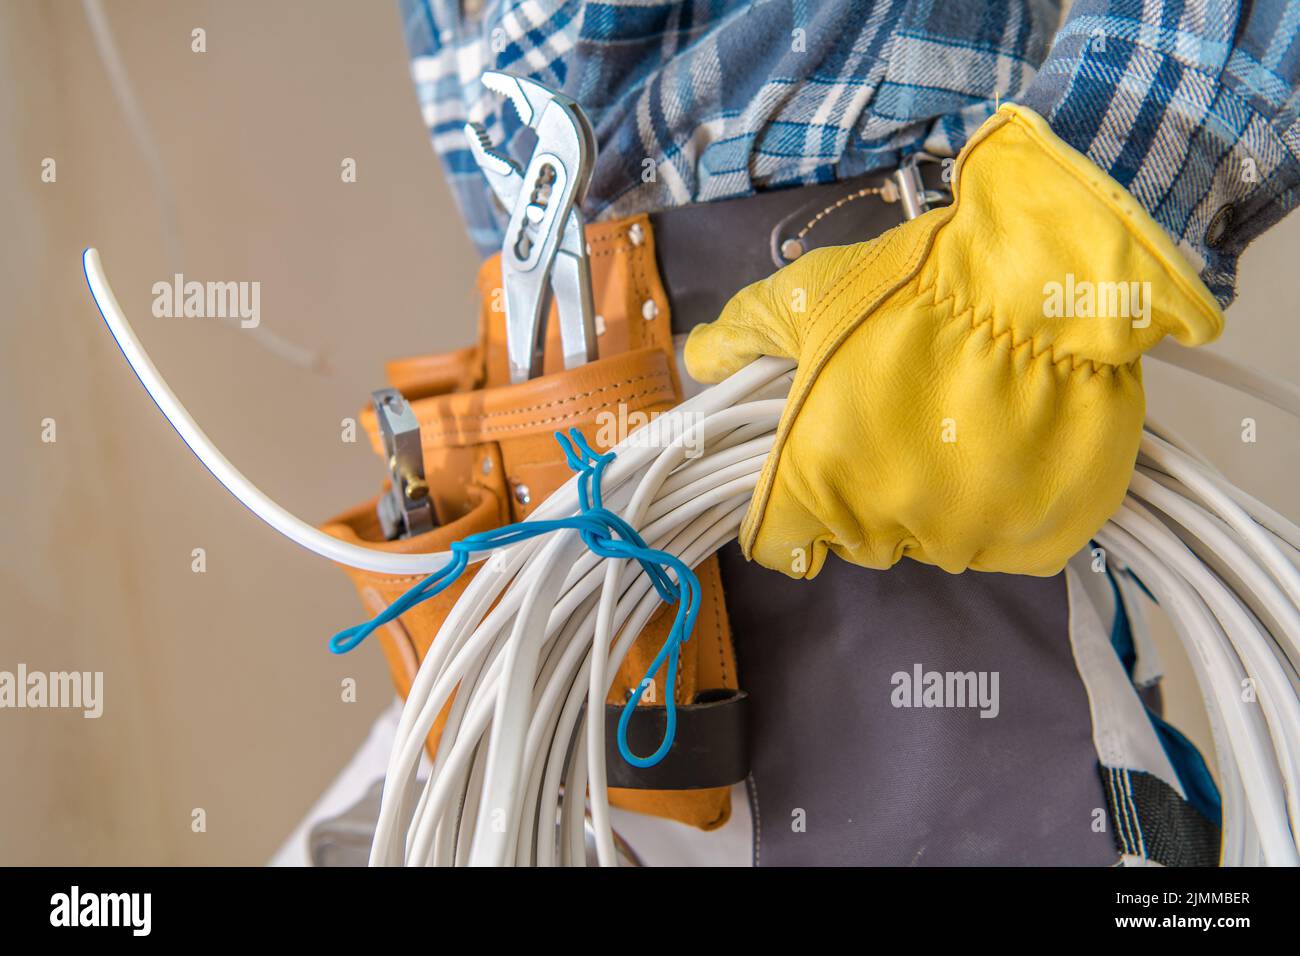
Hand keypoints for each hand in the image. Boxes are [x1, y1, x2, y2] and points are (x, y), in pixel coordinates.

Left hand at [686, 105, 1222, 577]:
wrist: (1044, 278)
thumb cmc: (911, 288)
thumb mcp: (807, 297)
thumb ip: (744, 333)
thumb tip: (699, 357)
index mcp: (815, 480)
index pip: (779, 541)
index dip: (787, 509)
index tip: (809, 477)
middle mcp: (886, 526)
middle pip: (860, 540)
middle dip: (867, 496)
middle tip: (898, 428)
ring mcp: (967, 539)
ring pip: (936, 542)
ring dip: (939, 503)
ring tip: (964, 429)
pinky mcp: (1037, 541)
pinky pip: (1005, 546)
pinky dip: (1005, 513)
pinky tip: (1011, 453)